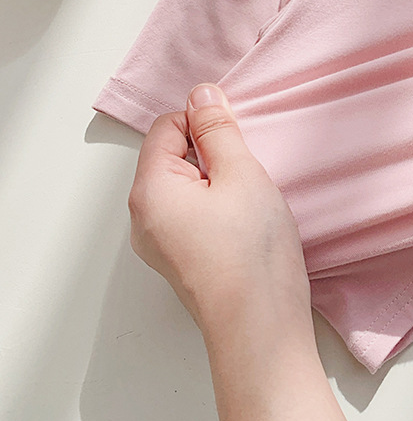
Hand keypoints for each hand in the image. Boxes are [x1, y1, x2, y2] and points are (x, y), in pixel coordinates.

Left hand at [129, 86, 381, 420]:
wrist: (261, 327)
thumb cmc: (252, 250)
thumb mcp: (242, 174)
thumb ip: (218, 129)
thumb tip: (201, 93)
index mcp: (150, 190)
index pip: (166, 126)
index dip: (204, 121)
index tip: (240, 139)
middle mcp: (144, 217)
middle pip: (173, 155)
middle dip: (212, 152)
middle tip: (249, 171)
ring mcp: (160, 244)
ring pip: (186, 186)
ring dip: (218, 180)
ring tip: (251, 199)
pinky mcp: (182, 261)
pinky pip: (192, 214)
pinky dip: (218, 206)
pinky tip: (246, 222)